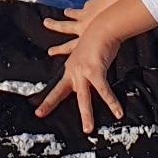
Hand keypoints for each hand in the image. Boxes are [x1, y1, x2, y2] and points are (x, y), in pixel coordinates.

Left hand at [35, 8, 125, 133]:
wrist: (102, 28)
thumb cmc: (96, 39)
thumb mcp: (85, 54)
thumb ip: (84, 64)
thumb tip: (88, 69)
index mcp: (70, 69)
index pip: (58, 87)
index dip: (48, 99)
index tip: (38, 110)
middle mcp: (73, 71)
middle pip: (60, 91)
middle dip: (50, 104)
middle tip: (39, 114)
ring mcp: (82, 72)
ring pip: (84, 97)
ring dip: (87, 115)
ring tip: (88, 129)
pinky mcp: (95, 71)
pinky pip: (104, 90)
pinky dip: (112, 102)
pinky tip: (118, 113)